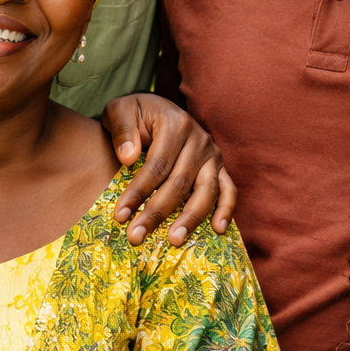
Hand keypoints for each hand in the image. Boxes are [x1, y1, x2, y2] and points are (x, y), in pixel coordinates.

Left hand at [101, 93, 236, 246]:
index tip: (121, 215)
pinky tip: (218, 230)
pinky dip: (227, 209)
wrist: (155, 109)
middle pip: (179, 182)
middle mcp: (199, 139)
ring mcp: (213, 154)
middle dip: (157, 212)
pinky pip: (229, 190)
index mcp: (175, 124)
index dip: (138, 191)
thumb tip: (128, 157)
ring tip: (174, 241)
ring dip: (191, 218)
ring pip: (207, 190)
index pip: (157, 165)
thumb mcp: (119, 111)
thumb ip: (122, 130)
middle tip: (137, 236)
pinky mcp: (220, 167)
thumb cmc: (135, 114)